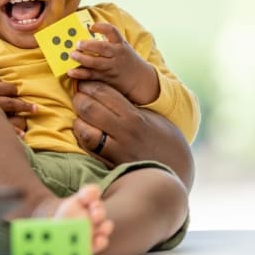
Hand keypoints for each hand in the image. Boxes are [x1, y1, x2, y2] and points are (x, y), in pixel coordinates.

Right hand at [0, 62, 34, 134]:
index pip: (5, 88)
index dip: (13, 90)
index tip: (20, 92)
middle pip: (10, 102)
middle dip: (23, 105)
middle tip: (36, 108)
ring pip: (6, 116)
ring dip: (18, 121)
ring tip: (27, 127)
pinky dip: (7, 132)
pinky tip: (16, 138)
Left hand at [66, 23, 159, 105]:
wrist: (140, 79)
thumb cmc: (126, 60)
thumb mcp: (122, 47)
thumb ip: (109, 42)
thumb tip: (87, 35)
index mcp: (120, 44)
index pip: (112, 31)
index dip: (102, 27)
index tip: (92, 27)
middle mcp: (117, 55)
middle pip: (103, 48)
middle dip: (89, 45)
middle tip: (77, 43)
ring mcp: (111, 67)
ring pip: (96, 63)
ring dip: (82, 59)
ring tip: (72, 55)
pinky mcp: (106, 78)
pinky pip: (92, 76)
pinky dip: (80, 74)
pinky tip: (71, 72)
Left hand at [71, 80, 193, 187]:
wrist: (177, 171)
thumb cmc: (166, 140)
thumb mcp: (153, 117)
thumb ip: (130, 107)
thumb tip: (105, 93)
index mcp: (135, 117)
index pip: (104, 94)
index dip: (90, 85)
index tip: (84, 83)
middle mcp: (124, 133)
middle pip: (90, 109)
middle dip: (79, 99)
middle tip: (78, 96)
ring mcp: (116, 152)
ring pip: (84, 132)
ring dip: (78, 121)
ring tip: (80, 116)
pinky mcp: (111, 166)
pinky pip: (89, 150)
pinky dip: (83, 140)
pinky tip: (84, 133)